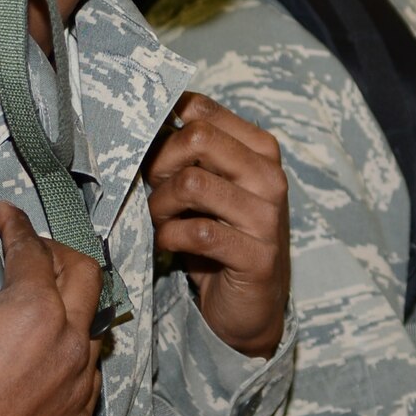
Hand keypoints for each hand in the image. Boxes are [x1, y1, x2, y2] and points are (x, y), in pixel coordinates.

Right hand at [0, 201, 102, 415]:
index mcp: (33, 312)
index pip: (33, 251)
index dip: (16, 226)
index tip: (6, 217)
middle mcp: (69, 345)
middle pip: (87, 276)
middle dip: (59, 253)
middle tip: (31, 251)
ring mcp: (78, 388)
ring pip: (92, 329)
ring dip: (69, 309)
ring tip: (37, 306)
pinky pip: (85, 378)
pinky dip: (67, 359)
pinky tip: (39, 360)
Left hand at [146, 92, 289, 358]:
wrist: (251, 305)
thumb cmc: (222, 237)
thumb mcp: (211, 187)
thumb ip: (192, 156)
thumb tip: (145, 124)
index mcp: (261, 151)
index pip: (203, 110)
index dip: (165, 128)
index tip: (155, 155)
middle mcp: (270, 177)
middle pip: (197, 138)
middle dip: (160, 164)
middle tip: (154, 191)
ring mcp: (267, 217)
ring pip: (191, 184)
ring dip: (161, 205)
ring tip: (161, 221)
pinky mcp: (256, 256)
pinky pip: (196, 232)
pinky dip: (170, 237)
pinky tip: (168, 245)